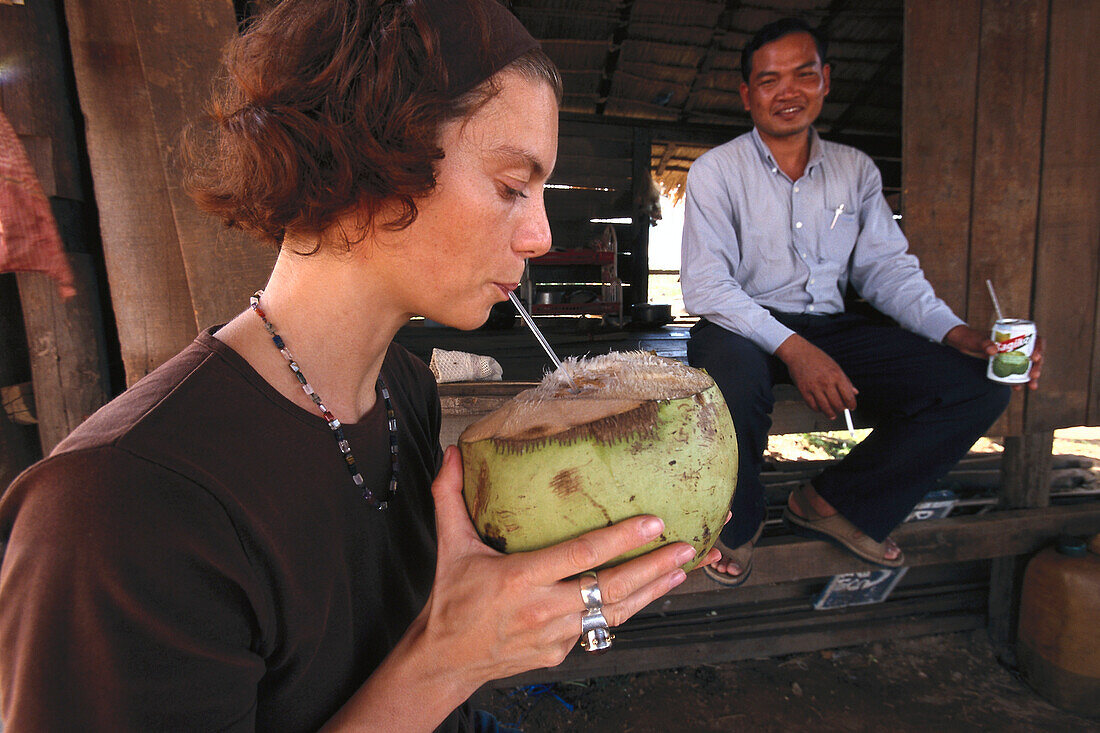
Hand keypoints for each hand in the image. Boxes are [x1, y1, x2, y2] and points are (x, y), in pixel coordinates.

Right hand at [418, 446, 719, 687]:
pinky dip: (625, 609)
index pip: (581, 555)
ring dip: (650, 591)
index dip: (620, 539)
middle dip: (652, 566)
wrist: (445, 659)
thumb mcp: (450, 546)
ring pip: (613, 611)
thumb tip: (452, 455)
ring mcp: (555, 635)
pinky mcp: (560, 652)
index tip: (651, 523)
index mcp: (518, 579)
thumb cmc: (452, 600)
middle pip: (610, 586)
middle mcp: (543, 609)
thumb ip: (450, 498)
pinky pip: (598, 626)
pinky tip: (646, 594)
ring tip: (680, 571)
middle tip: (683, 547)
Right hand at [775, 334, 856, 419]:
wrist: (799, 352)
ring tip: (832, 414)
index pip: (848, 396)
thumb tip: (855, 392)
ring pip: (825, 408)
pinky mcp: (803, 390)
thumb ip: (845, 381)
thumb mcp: (835, 366)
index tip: (852, 407)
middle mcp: (826, 382)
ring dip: (830, 414)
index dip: (852, 404)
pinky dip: (817, 409)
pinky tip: (820, 408)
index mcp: (837, 375)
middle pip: (837, 405)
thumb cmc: (818, 358)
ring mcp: (814, 387)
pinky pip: (812, 406)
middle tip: (841, 410)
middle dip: (841, 410)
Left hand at [944, 325, 1042, 390]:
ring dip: (1031, 376)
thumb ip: (984, 343)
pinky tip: (1018, 388)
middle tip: (1034, 376)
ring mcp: (1011, 355)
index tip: (1035, 358)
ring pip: (1027, 366)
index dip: (1039, 348)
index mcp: (1015, 335)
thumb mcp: (978, 340)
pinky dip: (1018, 380)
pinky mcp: (1005, 364)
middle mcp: (1017, 345)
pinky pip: (1015, 373)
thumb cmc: (972, 338)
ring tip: (1032, 386)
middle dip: (1037, 366)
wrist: (963, 344)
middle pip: (1034, 355)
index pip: (1034, 339)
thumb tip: (993, 351)